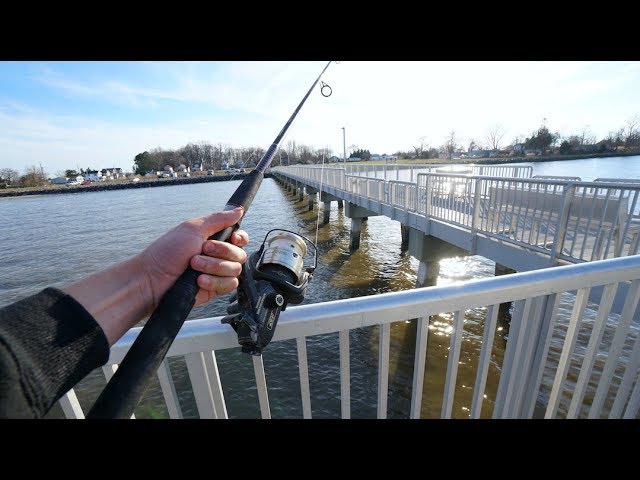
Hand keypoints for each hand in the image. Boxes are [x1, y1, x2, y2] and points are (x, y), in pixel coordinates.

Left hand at [64, 207, 248, 345]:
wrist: (152, 280)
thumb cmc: (167, 252)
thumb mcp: (193, 229)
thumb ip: (219, 219)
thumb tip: (239, 209)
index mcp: (213, 239)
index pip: (240, 238)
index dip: (240, 238)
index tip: (233, 238)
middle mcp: (217, 256)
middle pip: (239, 254)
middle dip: (221, 252)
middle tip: (200, 251)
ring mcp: (216, 273)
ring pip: (235, 270)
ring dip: (214, 267)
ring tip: (194, 267)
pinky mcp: (215, 289)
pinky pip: (230, 285)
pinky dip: (215, 282)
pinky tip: (199, 282)